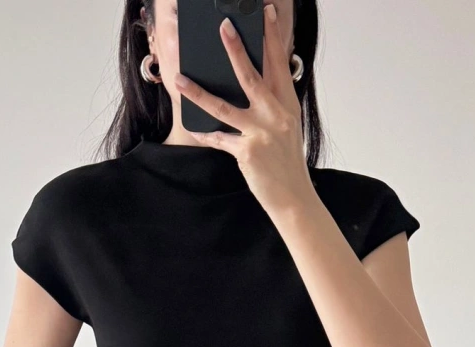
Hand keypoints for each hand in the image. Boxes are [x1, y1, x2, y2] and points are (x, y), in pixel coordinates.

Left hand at [176, 3, 314, 217]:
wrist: (294, 199)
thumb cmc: (287, 163)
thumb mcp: (287, 128)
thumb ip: (273, 105)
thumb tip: (252, 85)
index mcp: (287, 105)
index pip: (279, 63)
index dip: (272, 36)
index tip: (265, 13)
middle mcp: (276, 115)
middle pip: (251, 75)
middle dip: (235, 48)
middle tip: (223, 26)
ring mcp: (261, 133)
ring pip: (225, 106)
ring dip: (199, 92)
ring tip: (180, 79)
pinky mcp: (247, 152)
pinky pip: (219, 138)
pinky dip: (205, 133)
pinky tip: (193, 128)